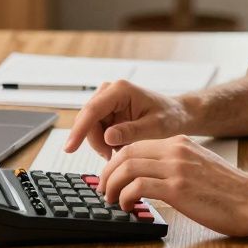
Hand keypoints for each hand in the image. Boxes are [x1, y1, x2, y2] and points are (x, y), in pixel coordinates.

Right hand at [65, 79, 192, 158]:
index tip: (70, 147)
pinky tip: (118, 147)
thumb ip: (132, 131)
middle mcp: (109, 92)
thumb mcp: (155, 127)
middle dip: (97, 142)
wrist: (177, 115)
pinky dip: (104, 143)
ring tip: (120, 152)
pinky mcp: (106, 111)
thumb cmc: (170, 117)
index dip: (79, 130)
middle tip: (111, 157)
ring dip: (101, 144)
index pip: (92, 110)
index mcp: (121, 90)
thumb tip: (108, 137)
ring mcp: (106, 101)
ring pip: (90, 128)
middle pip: (88, 120)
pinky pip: (96, 130)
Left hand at [97, 135, 247, 237]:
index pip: (136, 145)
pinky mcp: (178, 188)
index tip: (111, 177)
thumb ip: (178, 166)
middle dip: (108, 173)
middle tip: (104, 190)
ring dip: (112, 185)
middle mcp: (176, 151)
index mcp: (181, 143)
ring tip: (112, 200)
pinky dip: (126, 197)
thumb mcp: (201, 167)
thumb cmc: (231, 192)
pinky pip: (138, 187)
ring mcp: (177, 168)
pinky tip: (128, 206)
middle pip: (126, 153)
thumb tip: (153, 178)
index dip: (116, 162)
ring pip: (127, 168)